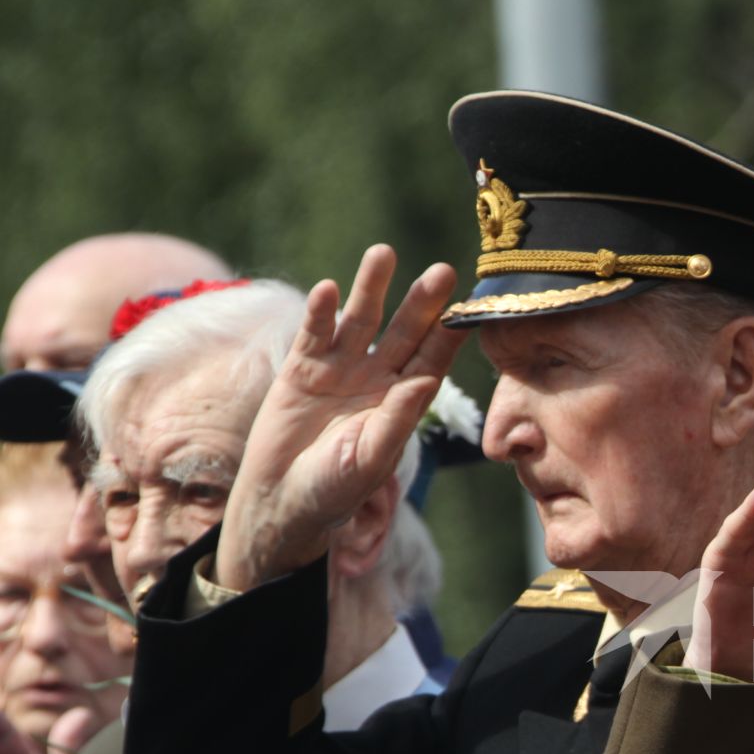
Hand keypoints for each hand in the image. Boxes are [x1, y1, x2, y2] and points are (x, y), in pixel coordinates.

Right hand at [214, 245, 465, 592]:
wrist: (284, 500)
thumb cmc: (336, 488)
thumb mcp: (372, 457)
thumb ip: (398, 418)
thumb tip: (427, 380)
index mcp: (403, 402)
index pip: (433, 361)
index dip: (450, 335)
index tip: (469, 309)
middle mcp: (377, 378)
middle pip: (403, 332)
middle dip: (420, 303)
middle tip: (441, 271)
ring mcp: (340, 369)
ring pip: (360, 320)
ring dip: (371, 289)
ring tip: (383, 254)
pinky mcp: (302, 368)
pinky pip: (314, 334)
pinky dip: (320, 313)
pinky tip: (329, 289)